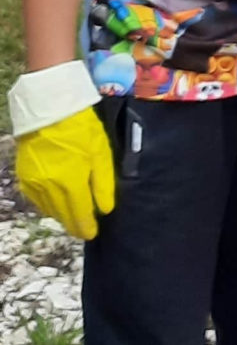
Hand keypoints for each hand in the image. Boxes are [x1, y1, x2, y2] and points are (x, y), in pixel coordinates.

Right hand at [16, 108, 115, 241]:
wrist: (48, 110)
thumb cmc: (81, 129)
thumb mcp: (101, 153)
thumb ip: (103, 184)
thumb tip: (105, 209)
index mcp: (70, 183)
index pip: (79, 215)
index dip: (86, 227)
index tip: (92, 234)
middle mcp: (49, 188)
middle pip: (63, 216)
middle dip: (74, 225)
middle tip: (83, 230)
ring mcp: (33, 184)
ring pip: (49, 210)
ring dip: (61, 215)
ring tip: (72, 215)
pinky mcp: (23, 177)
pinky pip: (37, 200)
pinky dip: (48, 204)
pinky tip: (56, 201)